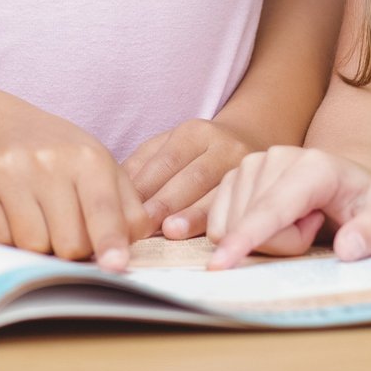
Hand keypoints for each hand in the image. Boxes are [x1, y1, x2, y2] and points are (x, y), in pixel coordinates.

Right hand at [0, 107, 151, 269]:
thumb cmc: (59, 155)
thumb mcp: (100, 167)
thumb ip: (125, 208)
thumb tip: (126, 250)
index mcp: (88, 158)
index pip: (103, 210)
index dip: (109, 242)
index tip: (115, 265)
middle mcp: (49, 161)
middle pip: (70, 243)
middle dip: (72, 249)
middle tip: (66, 227)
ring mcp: (11, 171)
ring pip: (34, 246)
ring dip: (40, 245)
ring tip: (39, 218)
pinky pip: (0, 239)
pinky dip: (9, 238)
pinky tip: (12, 214)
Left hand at [124, 117, 258, 237]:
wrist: (247, 142)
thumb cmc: (195, 151)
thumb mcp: (169, 145)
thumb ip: (143, 163)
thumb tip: (115, 190)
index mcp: (196, 132)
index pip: (168, 160)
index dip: (146, 185)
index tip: (123, 207)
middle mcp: (224, 147)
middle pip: (192, 177)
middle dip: (166, 203)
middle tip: (142, 224)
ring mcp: (244, 170)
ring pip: (217, 194)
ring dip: (192, 216)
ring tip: (171, 231)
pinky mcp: (256, 192)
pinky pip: (236, 210)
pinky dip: (217, 224)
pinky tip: (203, 238)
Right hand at [204, 146, 370, 269]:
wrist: (346, 177)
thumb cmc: (363, 201)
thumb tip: (347, 249)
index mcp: (312, 166)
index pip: (273, 208)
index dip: (247, 237)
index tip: (221, 263)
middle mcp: (275, 157)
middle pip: (254, 224)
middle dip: (283, 245)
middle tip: (315, 228)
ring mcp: (250, 164)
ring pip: (233, 225)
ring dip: (265, 240)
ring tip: (299, 222)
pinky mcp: (234, 176)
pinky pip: (220, 223)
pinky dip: (245, 234)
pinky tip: (276, 220)